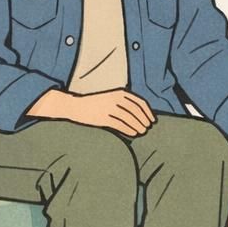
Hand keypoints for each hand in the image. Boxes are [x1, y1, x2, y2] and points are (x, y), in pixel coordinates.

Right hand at [28, 88, 155, 136]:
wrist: (75, 105)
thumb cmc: (95, 103)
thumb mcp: (111, 97)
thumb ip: (124, 103)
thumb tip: (141, 115)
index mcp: (119, 93)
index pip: (139, 102)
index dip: (148, 112)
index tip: (152, 120)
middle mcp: (115, 99)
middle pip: (136, 111)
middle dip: (144, 120)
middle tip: (148, 128)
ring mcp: (109, 108)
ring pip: (129, 119)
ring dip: (138, 126)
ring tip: (142, 132)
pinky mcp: (103, 118)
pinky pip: (120, 125)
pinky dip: (129, 130)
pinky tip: (133, 134)